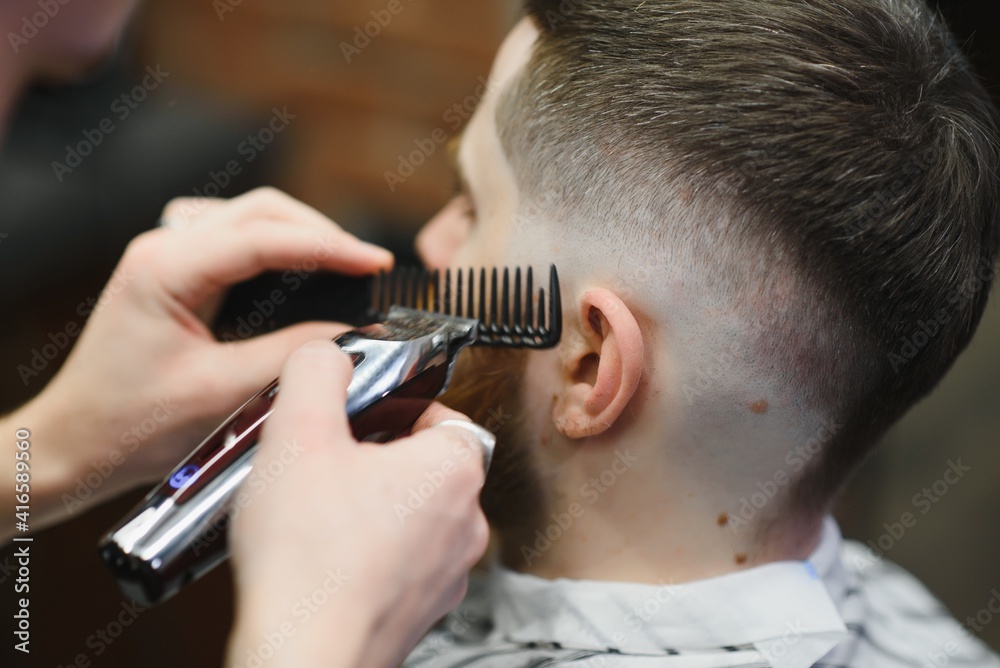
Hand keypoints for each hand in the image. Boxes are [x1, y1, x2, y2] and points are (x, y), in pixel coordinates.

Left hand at [4, 188, 392, 538]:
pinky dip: (276, 247)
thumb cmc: (130, 426)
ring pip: (249, 218)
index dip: (328, 246)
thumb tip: (352, 333)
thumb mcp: (221, 394)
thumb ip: (291, 355)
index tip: (375, 263)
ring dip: (299, 234)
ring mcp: (165, 257)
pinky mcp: (174, 273)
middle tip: (368, 265)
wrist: (76, 445)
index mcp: (164, 269)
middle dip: (321, 233)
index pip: (263, 238)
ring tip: (344, 263)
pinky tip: (299, 269)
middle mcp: (162, 250)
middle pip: (260, 211)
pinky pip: (235, 239)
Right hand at [227, 341, 489, 667]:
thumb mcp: (298, 432)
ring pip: (417, 518)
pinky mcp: (418, 613)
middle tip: (331, 461)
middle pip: (430, 466)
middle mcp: (465, 525)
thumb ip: (318, 371)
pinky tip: (323, 558)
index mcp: (453, 470)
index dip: (400, 408)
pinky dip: (369, 555)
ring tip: (320, 512)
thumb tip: (328, 354)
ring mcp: (446, 576)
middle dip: (381, 457)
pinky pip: (400, 564)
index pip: (447, 415)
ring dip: (375, 507)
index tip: (365, 415)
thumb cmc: (308, 560)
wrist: (302, 658)